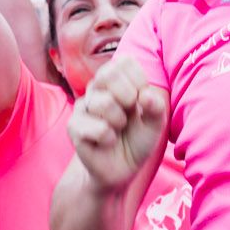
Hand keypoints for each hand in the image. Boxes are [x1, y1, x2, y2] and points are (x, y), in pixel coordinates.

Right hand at [68, 57, 168, 192]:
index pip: (124, 62)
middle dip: (128, 96)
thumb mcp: (155, 123)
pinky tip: (107, 142)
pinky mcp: (74, 127)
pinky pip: (98, 128)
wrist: (122, 168)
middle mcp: (96, 89)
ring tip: (117, 129)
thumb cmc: (137, 140)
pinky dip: (109, 139)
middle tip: (129, 114)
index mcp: (115, 80)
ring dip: (119, 121)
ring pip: (104, 102)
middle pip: (108, 74)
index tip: (141, 99)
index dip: (138, 80)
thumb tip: (146, 95)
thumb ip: (156, 107)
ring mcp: (82, 107)